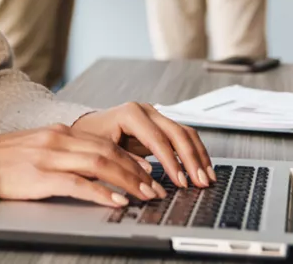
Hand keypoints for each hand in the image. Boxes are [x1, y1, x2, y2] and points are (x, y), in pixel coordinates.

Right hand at [0, 124, 166, 207]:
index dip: (130, 157)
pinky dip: (101, 192)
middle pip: (108, 152)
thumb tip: (93, 165)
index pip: (104, 142)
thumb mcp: (39, 148)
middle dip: (136, 171)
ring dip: (127, 181)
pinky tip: (116, 201)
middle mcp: (58, 140)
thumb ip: (65, 152)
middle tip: (155, 188)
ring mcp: (50, 157)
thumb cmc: (6, 161)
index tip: (148, 171)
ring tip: (144, 195)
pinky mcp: (41, 177)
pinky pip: (78, 184)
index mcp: (60, 132)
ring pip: (100, 165)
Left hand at [71, 102, 215, 189]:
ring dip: (198, 156)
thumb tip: (149, 175)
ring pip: (185, 132)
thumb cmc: (89, 139)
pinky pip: (182, 136)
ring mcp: (155, 116)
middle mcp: (146, 111)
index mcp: (131, 114)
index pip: (158, 139)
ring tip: (207, 178)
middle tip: (200, 181)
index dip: (172, 162)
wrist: (84, 128)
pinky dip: (194, 152)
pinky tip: (201, 168)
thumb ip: (125, 161)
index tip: (181, 181)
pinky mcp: (160, 125)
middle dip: (191, 159)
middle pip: (177, 133)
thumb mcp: (102, 151)